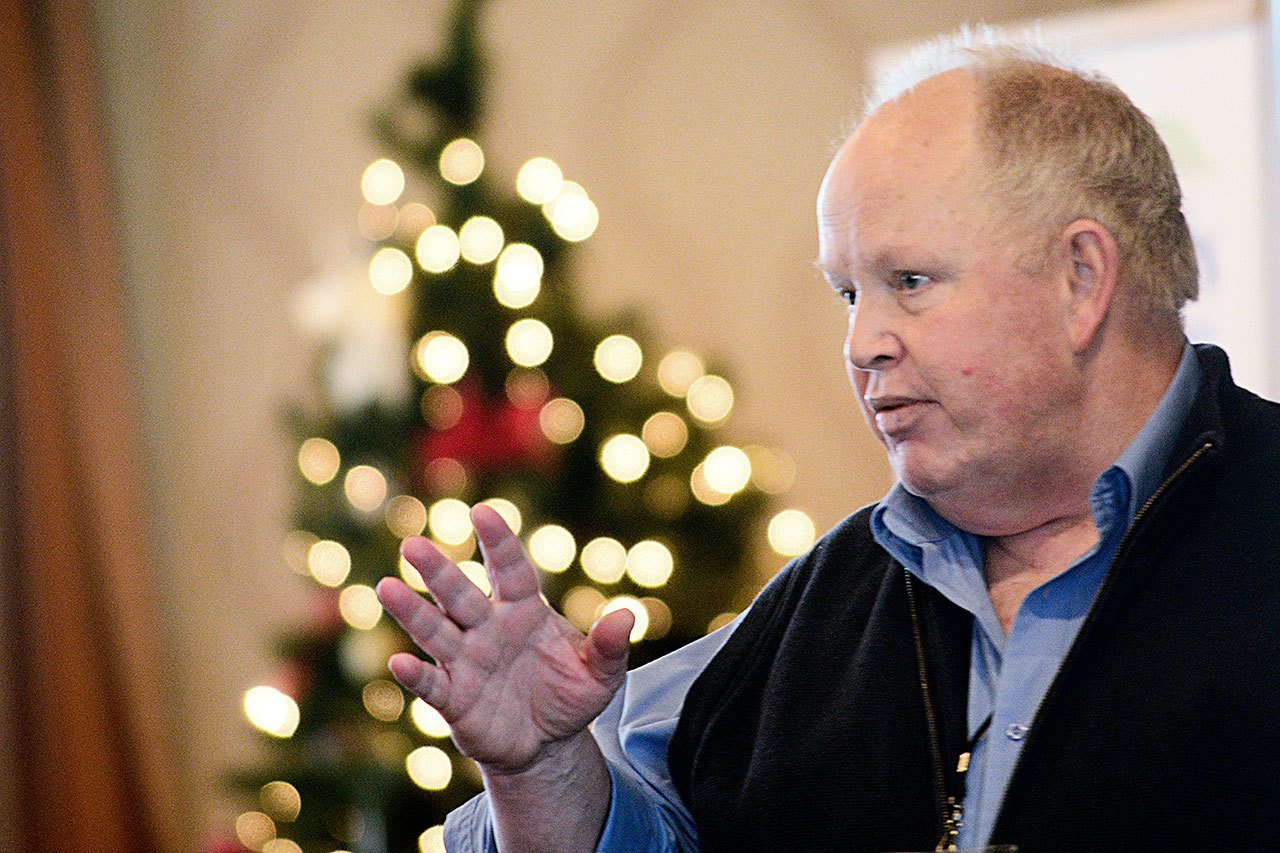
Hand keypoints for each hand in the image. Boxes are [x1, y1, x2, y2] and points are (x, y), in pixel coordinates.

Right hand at [376, 504, 634, 774]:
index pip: (511, 569)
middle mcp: (487, 628)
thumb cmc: (568, 696)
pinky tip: (399, 662)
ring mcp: (466, 661)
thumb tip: (627, 615)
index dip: (498, 542)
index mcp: (523, 609)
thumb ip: (610, 646)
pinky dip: (417, 675)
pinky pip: (432, 684)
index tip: (483, 512)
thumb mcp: (600, 675)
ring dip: (413, 612)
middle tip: (413, 545)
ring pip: (436, 631)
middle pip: (460, 594)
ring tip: (388, 587)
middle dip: (438, 571)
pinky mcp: (454, 700)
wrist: (547, 744)